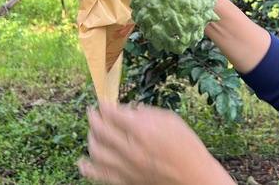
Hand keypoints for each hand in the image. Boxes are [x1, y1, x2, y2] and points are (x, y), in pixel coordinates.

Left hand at [78, 102, 234, 184]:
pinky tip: (84, 161)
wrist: (195, 177)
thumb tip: (128, 109)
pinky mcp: (126, 182)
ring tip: (93, 132)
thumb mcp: (171, 120)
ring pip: (96, 151)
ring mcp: (127, 168)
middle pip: (100, 130)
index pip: (112, 113)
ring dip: (91, 138)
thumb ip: (147, 113)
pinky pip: (99, 175)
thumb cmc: (187, 146)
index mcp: (143, 131)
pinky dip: (88, 167)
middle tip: (92, 112)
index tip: (101, 101)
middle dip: (93, 118)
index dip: (103, 105)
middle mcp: (132, 149)